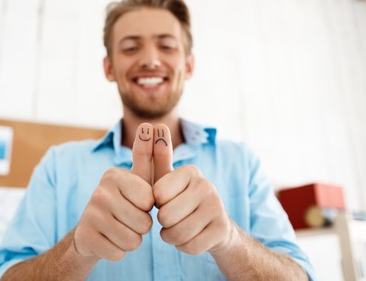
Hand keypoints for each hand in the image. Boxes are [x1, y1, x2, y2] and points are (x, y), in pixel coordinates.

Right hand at [74, 123, 154, 260]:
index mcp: (114, 175)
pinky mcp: (84, 237)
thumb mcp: (142, 180)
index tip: (138, 202)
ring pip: (133, 240)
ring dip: (131, 240)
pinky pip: (119, 253)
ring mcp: (89, 214)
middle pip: (143, 222)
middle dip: (141, 226)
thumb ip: (152, 154)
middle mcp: (99, 191)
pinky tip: (109, 240)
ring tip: (119, 228)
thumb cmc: (126, 202)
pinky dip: (118, 251)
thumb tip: (157, 124)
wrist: (94, 229)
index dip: (149, 207)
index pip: (150, 200)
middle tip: (128, 218)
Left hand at [152, 124, 234, 254]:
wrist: (213, 226)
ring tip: (180, 227)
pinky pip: (189, 247)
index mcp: (190, 171)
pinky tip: (192, 237)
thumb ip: (154, 155)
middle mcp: (206, 185)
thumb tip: (149, 125)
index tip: (165, 200)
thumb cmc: (180, 201)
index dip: (156, 203)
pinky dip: (185, 246)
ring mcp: (217, 207)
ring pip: (177, 233)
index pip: (157, 195)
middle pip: (166, 216)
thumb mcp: (164, 180)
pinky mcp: (222, 229)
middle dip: (164, 223)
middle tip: (172, 217)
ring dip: (172, 236)